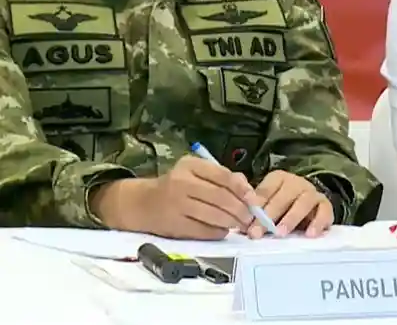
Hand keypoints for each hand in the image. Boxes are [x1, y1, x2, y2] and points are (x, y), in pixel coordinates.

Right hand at [94, 156, 258, 239]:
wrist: (141, 203)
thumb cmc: (176, 186)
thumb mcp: (195, 173)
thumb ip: (222, 177)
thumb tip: (249, 191)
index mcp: (190, 165)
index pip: (223, 176)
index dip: (242, 189)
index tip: (254, 200)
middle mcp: (181, 182)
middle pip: (220, 197)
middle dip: (240, 209)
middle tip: (251, 217)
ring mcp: (176, 204)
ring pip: (213, 215)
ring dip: (231, 222)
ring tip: (240, 225)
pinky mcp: (173, 224)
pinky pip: (202, 230)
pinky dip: (217, 232)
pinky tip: (223, 231)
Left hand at [248, 171, 333, 237]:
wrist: (309, 206)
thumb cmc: (281, 206)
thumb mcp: (266, 201)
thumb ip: (253, 203)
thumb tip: (239, 204)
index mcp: (279, 179)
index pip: (267, 188)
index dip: (257, 201)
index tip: (248, 213)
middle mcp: (297, 183)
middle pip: (283, 196)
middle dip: (269, 215)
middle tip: (256, 232)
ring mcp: (312, 193)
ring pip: (304, 202)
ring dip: (291, 218)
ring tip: (280, 233)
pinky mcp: (326, 206)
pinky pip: (325, 212)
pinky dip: (318, 223)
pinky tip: (309, 234)